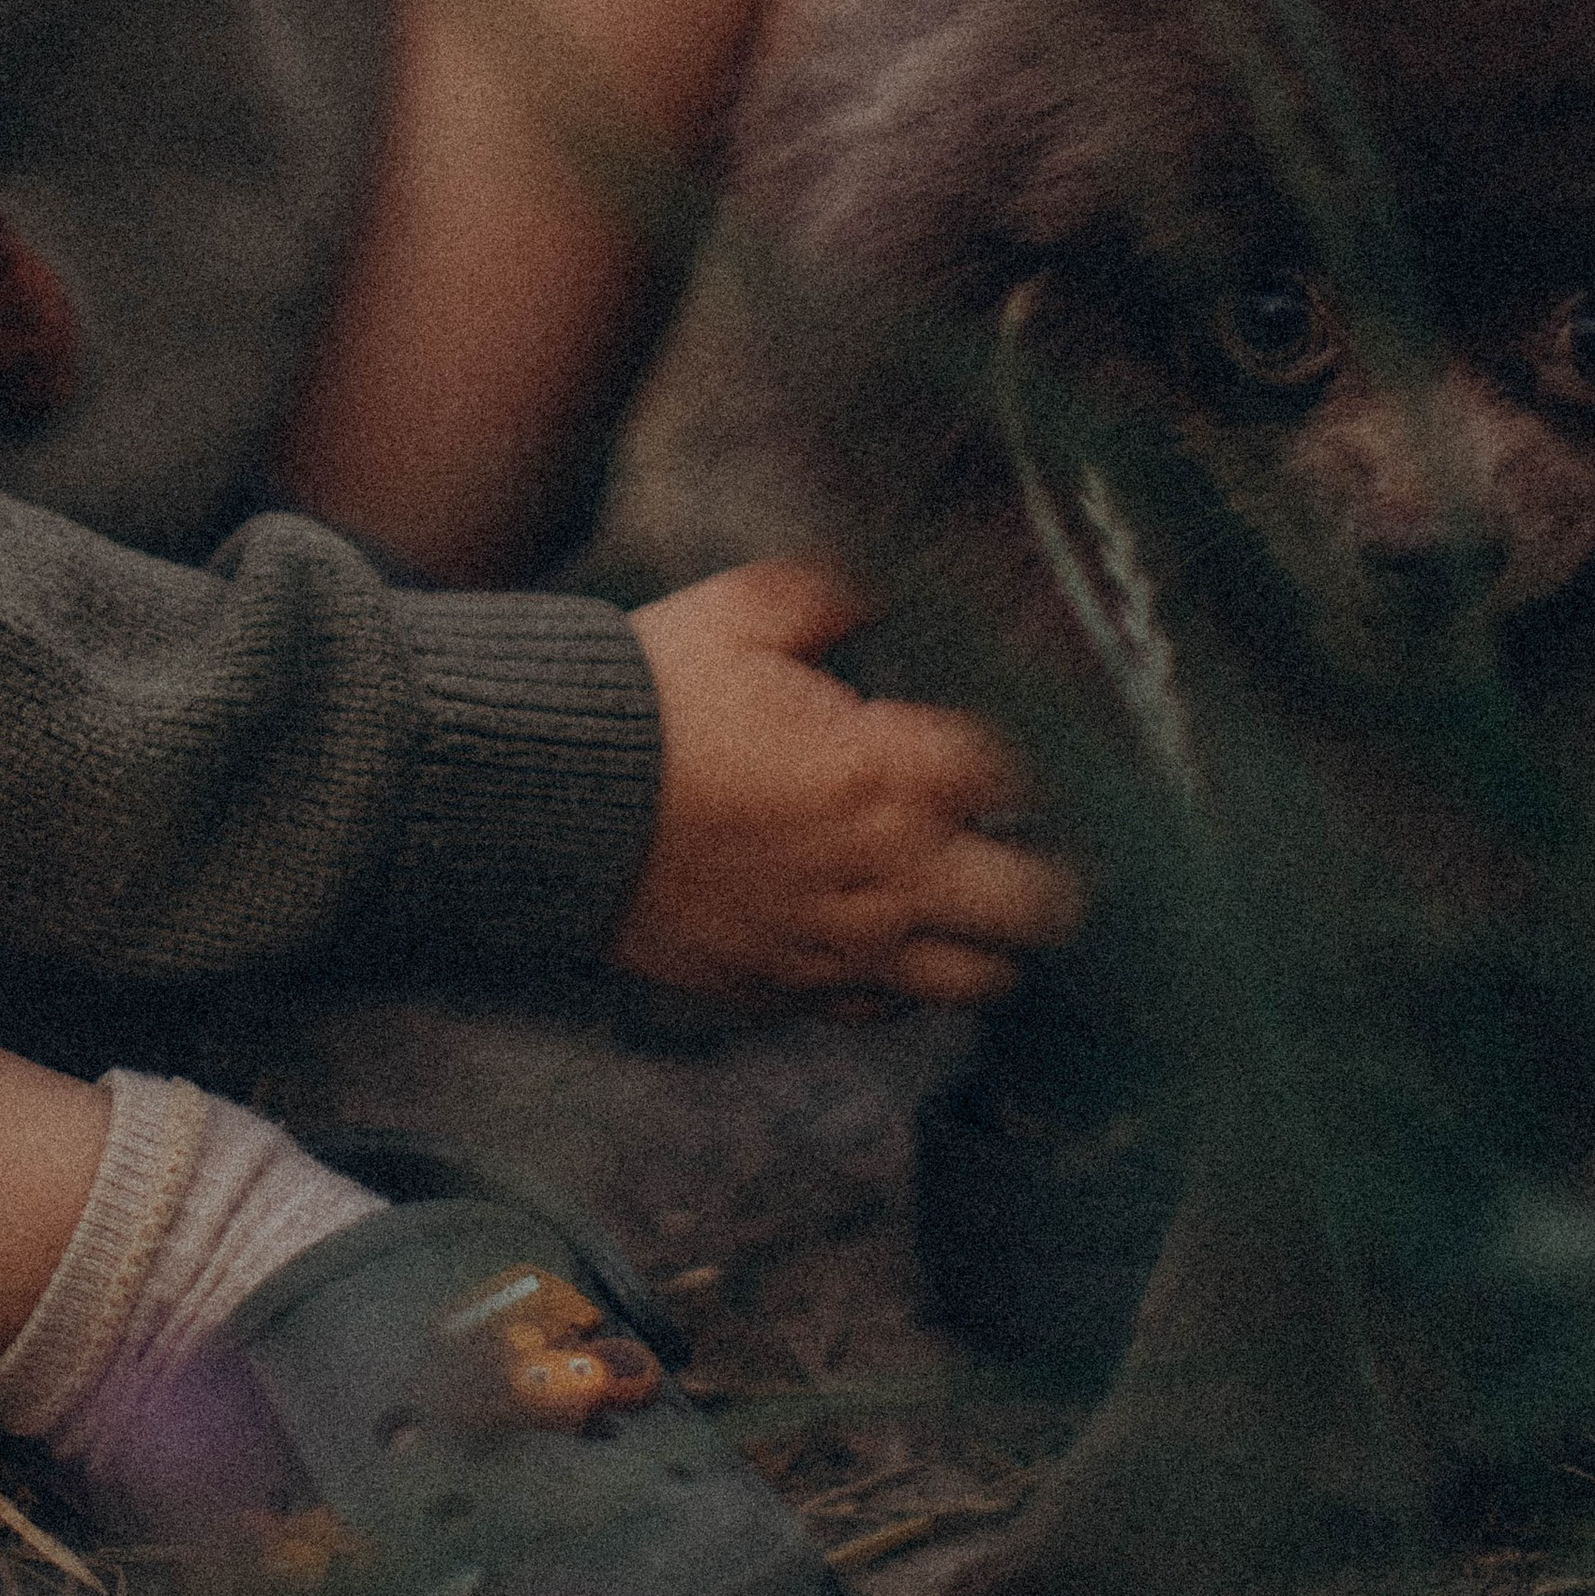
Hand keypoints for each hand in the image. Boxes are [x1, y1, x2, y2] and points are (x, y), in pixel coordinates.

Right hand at [610, 557, 1083, 1003]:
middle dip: (1056, 865)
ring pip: (984, 979)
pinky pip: (891, 1007)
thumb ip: (845, 594)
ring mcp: (841, 946)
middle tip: (1032, 829)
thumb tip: (906, 588)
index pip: (1029, 779)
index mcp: (887, 772)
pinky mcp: (789, 989)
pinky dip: (908, 974)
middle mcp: (884, 875)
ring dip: (994, 933)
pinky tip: (887, 920)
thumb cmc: (646, 698)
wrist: (538, 800)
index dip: (1048, 755)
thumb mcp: (747, 614)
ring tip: (976, 887)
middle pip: (1043, 906)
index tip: (1035, 737)